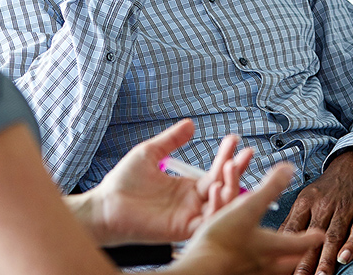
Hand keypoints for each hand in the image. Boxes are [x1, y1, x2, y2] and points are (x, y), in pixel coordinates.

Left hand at [81, 119, 252, 244]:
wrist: (106, 205)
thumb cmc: (123, 182)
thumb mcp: (150, 153)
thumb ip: (171, 140)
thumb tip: (190, 123)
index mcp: (187, 187)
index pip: (215, 171)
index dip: (226, 155)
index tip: (234, 139)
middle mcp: (192, 202)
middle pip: (224, 187)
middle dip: (237, 170)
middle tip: (246, 153)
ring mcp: (189, 216)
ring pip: (221, 205)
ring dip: (231, 187)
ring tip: (231, 166)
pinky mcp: (182, 229)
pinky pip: (207, 221)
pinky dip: (217, 207)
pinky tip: (218, 188)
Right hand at [172, 164, 324, 274]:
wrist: (199, 269)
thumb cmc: (223, 240)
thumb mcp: (248, 207)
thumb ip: (269, 188)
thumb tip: (288, 169)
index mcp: (270, 246)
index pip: (298, 243)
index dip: (311, 237)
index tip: (320, 236)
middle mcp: (262, 264)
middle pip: (286, 264)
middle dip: (295, 257)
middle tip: (301, 254)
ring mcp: (247, 273)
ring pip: (268, 272)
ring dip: (274, 264)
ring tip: (274, 260)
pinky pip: (246, 272)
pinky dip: (249, 267)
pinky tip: (244, 265)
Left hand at [278, 149, 352, 274]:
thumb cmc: (330, 185)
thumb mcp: (308, 196)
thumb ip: (296, 219)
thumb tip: (279, 242)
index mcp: (306, 202)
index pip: (293, 230)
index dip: (286, 250)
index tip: (280, 267)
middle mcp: (323, 205)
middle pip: (312, 237)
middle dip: (305, 261)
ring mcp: (345, 207)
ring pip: (333, 236)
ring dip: (326, 259)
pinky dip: (351, 244)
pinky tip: (345, 258)